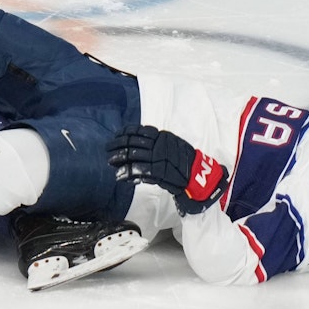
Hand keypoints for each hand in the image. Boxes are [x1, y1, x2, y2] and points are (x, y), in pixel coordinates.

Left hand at [107, 125, 227, 214]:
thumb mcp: (172, 144)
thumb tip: (138, 140)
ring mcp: (160, 160)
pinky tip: (120, 176)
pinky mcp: (160, 174)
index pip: (139, 131)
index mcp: (163, 137)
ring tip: (111, 162)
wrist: (200, 176)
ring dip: (120, 160)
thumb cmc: (186, 161)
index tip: (116, 135)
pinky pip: (140, 173)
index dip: (125, 133)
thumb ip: (157, 142)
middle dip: (118, 146)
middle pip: (133, 144)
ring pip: (134, 157)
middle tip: (108, 149)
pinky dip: (129, 174)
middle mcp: (160, 146)